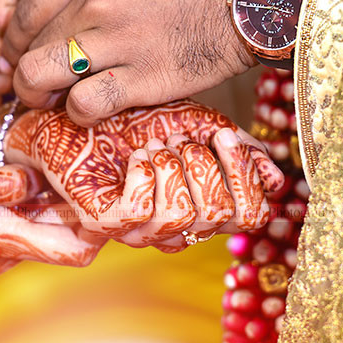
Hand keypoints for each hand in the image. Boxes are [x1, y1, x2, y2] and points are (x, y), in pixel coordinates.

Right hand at [0, 151, 102, 274]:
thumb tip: (36, 181)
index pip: (72, 252)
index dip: (102, 230)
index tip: (117, 195)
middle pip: (60, 241)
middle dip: (83, 210)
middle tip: (101, 165)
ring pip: (38, 233)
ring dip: (55, 205)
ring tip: (69, 160)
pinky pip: (15, 229)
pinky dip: (30, 206)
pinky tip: (28, 172)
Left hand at [1, 0, 277, 125]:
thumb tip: (48, 19)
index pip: (20, 15)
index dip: (16, 44)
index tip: (27, 57)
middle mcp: (93, 0)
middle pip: (25, 51)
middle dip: (26, 76)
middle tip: (41, 88)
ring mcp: (116, 39)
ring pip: (39, 78)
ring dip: (42, 98)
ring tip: (58, 102)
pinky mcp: (143, 77)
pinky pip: (82, 105)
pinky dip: (81, 114)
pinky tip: (96, 108)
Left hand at [4, 100, 283, 250]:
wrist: (67, 112)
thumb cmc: (130, 118)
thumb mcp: (193, 125)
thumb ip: (234, 149)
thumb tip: (274, 173)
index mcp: (198, 206)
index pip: (250, 214)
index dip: (246, 176)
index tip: (225, 136)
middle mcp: (173, 227)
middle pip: (223, 215)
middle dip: (207, 164)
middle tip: (183, 140)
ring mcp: (138, 229)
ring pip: (185, 214)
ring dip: (175, 165)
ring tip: (155, 146)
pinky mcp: (104, 222)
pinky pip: (145, 209)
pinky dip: (147, 173)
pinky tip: (137, 156)